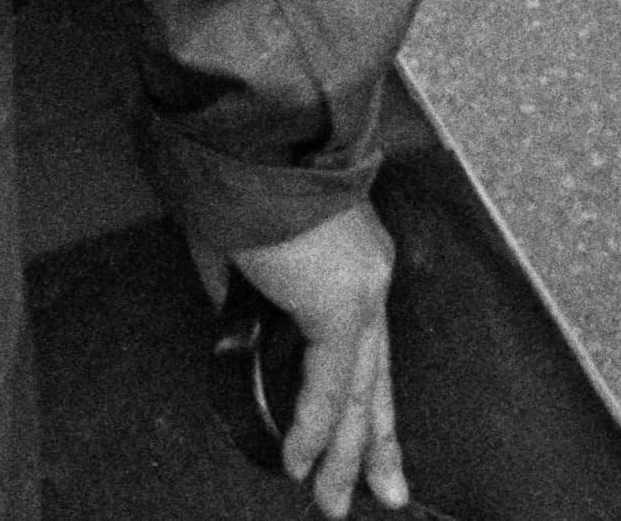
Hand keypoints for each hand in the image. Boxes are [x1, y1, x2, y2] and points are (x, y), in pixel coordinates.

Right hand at [217, 199, 410, 512]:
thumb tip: (235, 323)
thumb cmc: (235, 168)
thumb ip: (242, 292)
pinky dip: (314, 430)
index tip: (360, 434)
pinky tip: (300, 463)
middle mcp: (367, 276)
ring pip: (361, 392)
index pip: (364, 346)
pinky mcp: (341, 307)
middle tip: (385, 493)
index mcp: (350, 258)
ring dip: (347, 455)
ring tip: (333, 502)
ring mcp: (361, 292)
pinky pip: (330, 387)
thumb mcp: (235, 246)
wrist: (249, 136)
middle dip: (377, 443)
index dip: (363, 394)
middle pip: (377, 378)